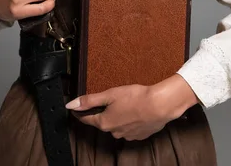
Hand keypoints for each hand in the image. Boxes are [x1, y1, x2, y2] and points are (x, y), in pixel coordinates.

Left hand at [66, 74, 198, 140]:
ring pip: (116, 126)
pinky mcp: (140, 135)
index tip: (77, 110)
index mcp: (104, 123)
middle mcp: (114, 132)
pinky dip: (129, 121)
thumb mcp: (109, 94)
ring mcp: (127, 135)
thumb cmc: (135, 97)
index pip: (87, 119)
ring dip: (117, 117)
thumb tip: (70, 105)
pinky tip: (135, 112)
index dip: (81, 113)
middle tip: (107, 101)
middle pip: (102, 122)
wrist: (160, 105)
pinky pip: (129, 128)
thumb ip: (89, 100)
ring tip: (124, 105)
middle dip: (102, 113)